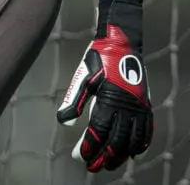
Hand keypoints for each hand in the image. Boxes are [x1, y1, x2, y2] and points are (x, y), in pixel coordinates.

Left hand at [57, 1, 153, 171]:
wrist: (121, 43)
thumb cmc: (98, 59)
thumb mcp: (82, 77)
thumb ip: (74, 101)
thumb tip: (64, 123)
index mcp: (108, 102)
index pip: (97, 133)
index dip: (88, 147)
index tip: (79, 157)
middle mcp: (126, 108)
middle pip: (115, 142)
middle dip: (103, 157)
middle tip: (92, 167)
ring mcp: (138, 108)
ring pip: (132, 141)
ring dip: (121, 155)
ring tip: (110, 165)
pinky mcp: (145, 105)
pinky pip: (147, 131)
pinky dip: (141, 145)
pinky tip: (134, 154)